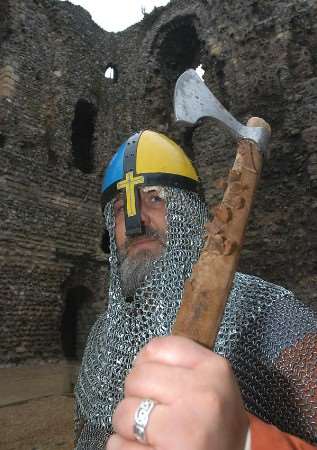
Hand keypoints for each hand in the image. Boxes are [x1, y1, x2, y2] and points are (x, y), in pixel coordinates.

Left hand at [107, 336, 248, 449]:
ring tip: (153, 435)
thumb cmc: (216, 424)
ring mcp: (184, 428)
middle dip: (137, 397)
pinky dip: (125, 448)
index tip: (157, 383)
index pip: (156, 348)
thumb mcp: (213, 383)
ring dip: (129, 427)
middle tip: (156, 414)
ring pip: (124, 412)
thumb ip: (182, 365)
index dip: (148, 366)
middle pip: (136, 377)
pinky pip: (119, 445)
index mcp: (214, 370)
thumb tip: (140, 359)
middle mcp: (202, 395)